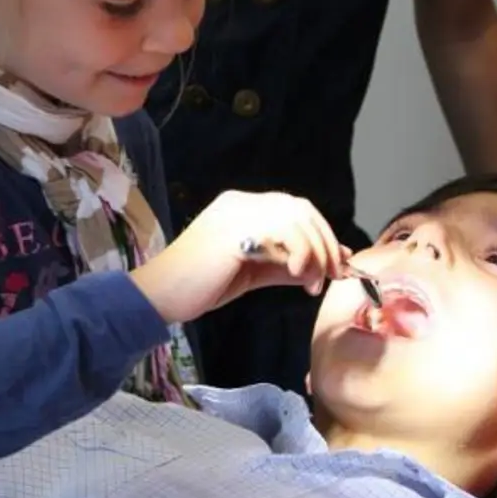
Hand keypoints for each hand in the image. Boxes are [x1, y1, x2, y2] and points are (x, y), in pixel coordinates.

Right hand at [130, 191, 350, 324]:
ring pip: (295, 220)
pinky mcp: (233, 230)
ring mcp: (235, 212)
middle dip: (325, 243)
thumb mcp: (255, 272)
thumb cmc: (202, 285)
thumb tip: (332, 262)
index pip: (295, 208)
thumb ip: (289, 264)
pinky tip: (298, 276)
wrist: (160, 295)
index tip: (335, 263)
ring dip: (315, 253)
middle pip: (300, 210)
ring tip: (312, 284)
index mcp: (242, 206)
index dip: (321, 233)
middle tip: (332, 275)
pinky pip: (281, 234)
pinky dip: (300, 254)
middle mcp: (241, 202)